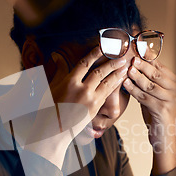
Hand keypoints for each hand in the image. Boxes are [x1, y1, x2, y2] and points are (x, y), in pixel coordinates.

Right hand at [23, 47, 127, 169]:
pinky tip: (121, 80)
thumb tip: (56, 56)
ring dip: (117, 73)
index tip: (102, 46)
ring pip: (107, 83)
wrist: (54, 128)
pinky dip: (116, 85)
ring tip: (125, 66)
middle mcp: (81, 89)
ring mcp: (89, 100)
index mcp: (69, 82)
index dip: (94, 54)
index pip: (84, 63)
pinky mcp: (95, 108)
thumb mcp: (52, 86)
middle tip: (121, 56)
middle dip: (112, 62)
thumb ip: (59, 70)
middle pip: (99, 72)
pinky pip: (108, 93)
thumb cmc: (51, 106)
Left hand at [123, 57, 175, 174]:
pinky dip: (134, 90)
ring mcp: (171, 100)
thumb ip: (147, 84)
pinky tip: (126, 84)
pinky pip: (145, 97)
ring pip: (150, 84)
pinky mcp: (163, 110)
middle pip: (156, 73)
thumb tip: (134, 67)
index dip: (147, 57)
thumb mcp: (154, 97)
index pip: (160, 66)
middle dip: (142, 64)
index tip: (135, 49)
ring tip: (126, 68)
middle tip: (130, 56)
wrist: (166, 140)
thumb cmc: (158, 118)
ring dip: (137, 75)